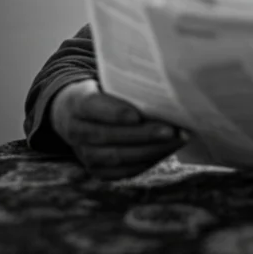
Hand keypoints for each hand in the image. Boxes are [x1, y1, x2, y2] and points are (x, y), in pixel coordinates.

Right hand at [51, 79, 187, 179]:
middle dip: (143, 134)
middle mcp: (75, 131)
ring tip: (178, 139)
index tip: (137, 115)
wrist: (80, 116)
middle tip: (171, 130)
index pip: (91, 106)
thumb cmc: (105, 93)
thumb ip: (127, 85)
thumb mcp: (108, 83)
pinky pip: (125, 170)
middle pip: (107, 136)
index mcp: (76, 102)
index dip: (114, 113)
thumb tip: (163, 86)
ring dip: (151, 150)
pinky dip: (149, 160)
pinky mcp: (98, 170)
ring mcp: (84, 154)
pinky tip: (169, 149)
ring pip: (118, 157)